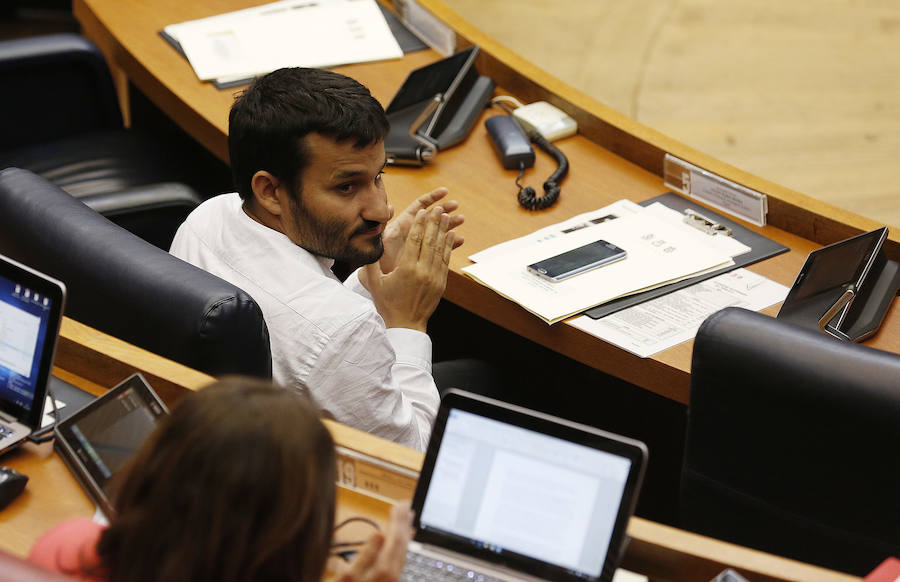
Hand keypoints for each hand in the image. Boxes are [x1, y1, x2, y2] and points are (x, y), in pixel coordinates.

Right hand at [333, 505, 413, 581]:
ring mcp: (393, 578)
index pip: (396, 538)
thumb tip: (379, 534)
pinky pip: (400, 558)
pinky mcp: (389, 580)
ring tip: (407, 518)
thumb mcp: (348, 576)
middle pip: (403, 543)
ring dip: (405, 532)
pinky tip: (402, 541)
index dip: (398, 519)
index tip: (400, 505)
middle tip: (406, 505)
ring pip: (403, 551)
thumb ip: (365, 555)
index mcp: (384, 569)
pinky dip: (402, 545)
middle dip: (404, 522)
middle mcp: (393, 574)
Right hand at [360, 206, 455, 330]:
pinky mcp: (441, 283)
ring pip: (440, 249)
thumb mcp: (374, 283)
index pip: (414, 241)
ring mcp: (434, 278)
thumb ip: (371, 262)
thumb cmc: (387, 303)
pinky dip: (448, 247)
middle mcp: (422, 272)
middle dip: (434, 223)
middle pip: (430, 241)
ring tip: (447, 217)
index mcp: (405, 269)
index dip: (420, 224)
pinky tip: (451, 236)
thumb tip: (369, 244)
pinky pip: (445, 261)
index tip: (423, 211)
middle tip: (439, 208)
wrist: (406, 325)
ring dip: (444, 231)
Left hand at [379, 188, 463, 273]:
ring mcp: (419, 244)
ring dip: (449, 224)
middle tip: (455, 205)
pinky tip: (460, 240)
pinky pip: (439, 247)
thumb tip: (389, 207)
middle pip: (430, 216)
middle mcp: (411, 232)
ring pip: (437, 230)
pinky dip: (450, 243)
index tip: (444, 192)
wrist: (381, 283)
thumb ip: (383, 225)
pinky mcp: (424, 256)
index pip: (418, 207)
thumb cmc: (377, 263)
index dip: (431, 198)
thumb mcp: (380, 242)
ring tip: (461, 219)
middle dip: (443, 209)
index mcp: (401, 226)